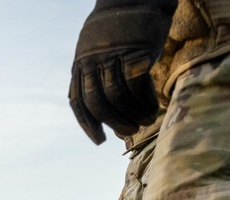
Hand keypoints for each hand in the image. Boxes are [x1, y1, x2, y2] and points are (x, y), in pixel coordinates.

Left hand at [68, 0, 177, 143]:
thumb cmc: (118, 29)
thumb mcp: (95, 49)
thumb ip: (94, 74)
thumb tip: (105, 110)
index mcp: (80, 64)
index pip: (77, 101)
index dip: (88, 124)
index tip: (100, 140)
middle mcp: (92, 61)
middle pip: (98, 103)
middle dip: (113, 122)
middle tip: (128, 132)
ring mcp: (114, 57)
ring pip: (118, 97)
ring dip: (131, 115)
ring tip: (143, 122)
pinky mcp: (135, 52)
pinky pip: (138, 86)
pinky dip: (145, 102)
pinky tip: (152, 109)